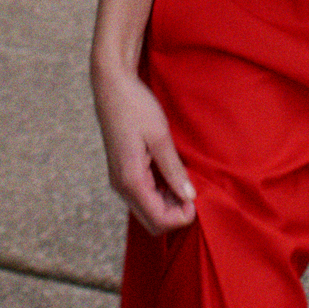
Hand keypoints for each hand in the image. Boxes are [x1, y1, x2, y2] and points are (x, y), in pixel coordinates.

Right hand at [91, 63, 196, 234]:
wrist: (111, 85)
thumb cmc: (135, 107)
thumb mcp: (160, 137)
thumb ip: (174, 170)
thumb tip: (189, 197)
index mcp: (130, 180)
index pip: (158, 220)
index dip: (181, 216)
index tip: (197, 198)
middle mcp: (122, 186)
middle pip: (152, 221)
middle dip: (175, 213)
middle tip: (191, 189)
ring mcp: (120, 180)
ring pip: (148, 209)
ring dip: (169, 202)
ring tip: (183, 178)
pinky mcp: (122, 172)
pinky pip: (143, 195)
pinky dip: (160, 192)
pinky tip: (171, 173)